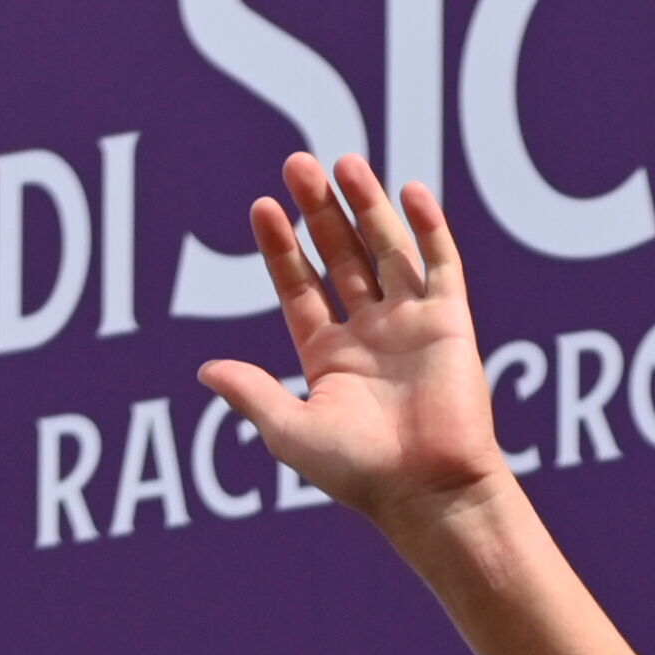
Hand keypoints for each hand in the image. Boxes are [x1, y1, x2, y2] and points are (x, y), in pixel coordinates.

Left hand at [198, 154, 514, 537]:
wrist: (429, 492)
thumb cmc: (359, 473)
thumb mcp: (291, 431)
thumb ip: (251, 393)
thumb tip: (204, 370)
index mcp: (328, 357)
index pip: (300, 287)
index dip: (281, 248)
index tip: (262, 208)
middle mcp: (369, 334)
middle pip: (340, 256)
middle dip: (319, 212)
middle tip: (298, 164)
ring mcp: (410, 325)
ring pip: (386, 250)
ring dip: (367, 206)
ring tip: (344, 163)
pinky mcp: (451, 323)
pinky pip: (440, 264)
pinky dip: (428, 228)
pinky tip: (408, 192)